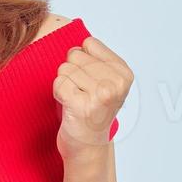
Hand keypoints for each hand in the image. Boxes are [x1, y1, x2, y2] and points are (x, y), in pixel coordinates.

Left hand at [53, 35, 132, 161]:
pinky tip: (69, 106)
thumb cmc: (92, 109)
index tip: (90, 80)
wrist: (88, 146)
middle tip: (81, 93)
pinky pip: (58, 84)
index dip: (82, 60)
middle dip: (72, 73)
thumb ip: (96, 57)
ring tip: (76, 100)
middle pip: (75, 55)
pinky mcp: (82, 106)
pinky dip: (58, 94)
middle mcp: (116, 84)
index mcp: (124, 73)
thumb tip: (78, 36)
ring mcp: (100, 95)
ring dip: (65, 84)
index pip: (89, 43)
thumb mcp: (105, 80)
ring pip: (65, 69)